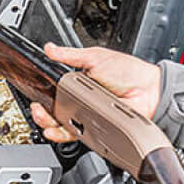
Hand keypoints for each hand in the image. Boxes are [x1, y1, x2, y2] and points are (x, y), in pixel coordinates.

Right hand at [28, 44, 162, 143]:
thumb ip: (70, 55)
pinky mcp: (94, 129)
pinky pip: (74, 135)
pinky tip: (55, 130)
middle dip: (40, 112)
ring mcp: (86, 117)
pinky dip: (62, 135)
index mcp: (77, 84)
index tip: (33, 94)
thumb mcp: (95, 57)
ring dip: (47, 123)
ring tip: (43, 118)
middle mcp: (79, 102)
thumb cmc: (129, 72)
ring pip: (60, 125)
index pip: (52, 92)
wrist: (150, 90)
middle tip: (37, 108)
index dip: (41, 95)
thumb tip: (49, 48)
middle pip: (52, 111)